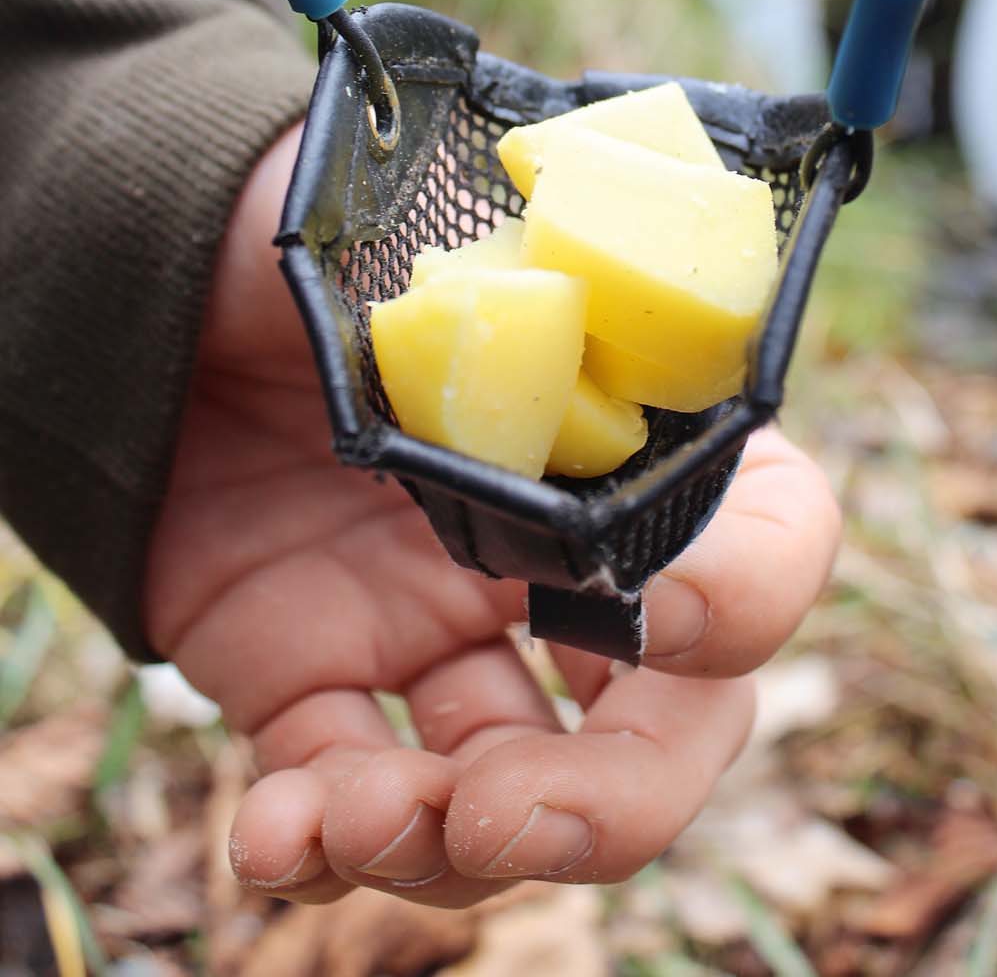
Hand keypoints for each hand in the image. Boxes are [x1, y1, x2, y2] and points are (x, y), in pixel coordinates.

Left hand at [146, 124, 840, 905]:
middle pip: (667, 726)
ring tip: (352, 816)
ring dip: (450, 844)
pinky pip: (341, 786)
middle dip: (612, 804)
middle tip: (509, 820)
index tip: (645, 608)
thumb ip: (532, 300)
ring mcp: (441, 624)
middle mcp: (562, 553)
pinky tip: (273, 837)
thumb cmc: (312, 227)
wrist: (152, 260)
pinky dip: (319, 841)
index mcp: (627, 436)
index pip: (770, 545)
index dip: (743, 601)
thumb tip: (607, 392)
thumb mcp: (434, 236)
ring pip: (511, 791)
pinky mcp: (318, 673)